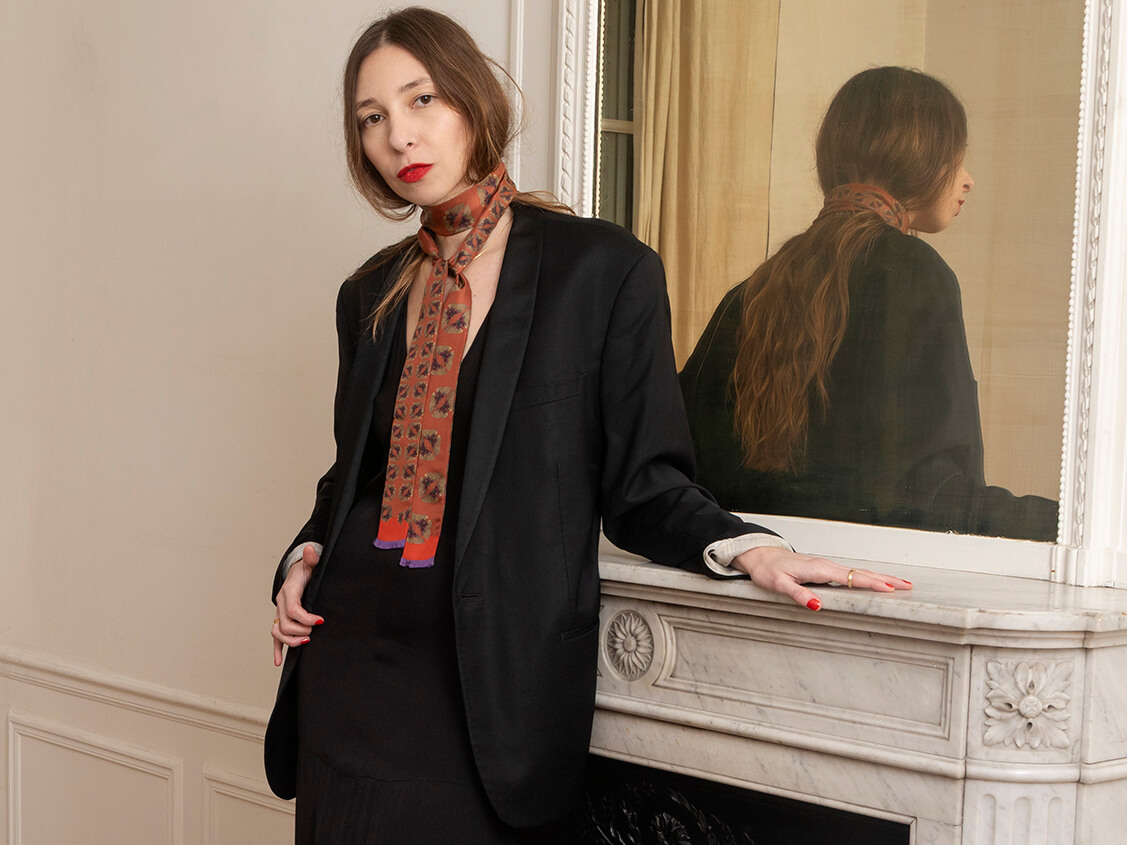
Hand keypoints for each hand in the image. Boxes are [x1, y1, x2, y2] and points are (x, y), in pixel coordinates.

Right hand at [272, 544, 323, 666]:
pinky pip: (274, 637)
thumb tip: (310, 550)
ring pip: (277, 633)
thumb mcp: (310, 562)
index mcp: (289, 591)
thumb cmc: (305, 569)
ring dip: (291, 641)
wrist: (297, 570)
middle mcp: (281, 603)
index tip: (321, 621)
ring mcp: (279, 613)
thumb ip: (312, 558)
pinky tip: (278, 662)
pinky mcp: (280, 620)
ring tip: (306, 642)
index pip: (293, 610)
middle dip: (302, 631)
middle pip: (285, 625)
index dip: (306, 618)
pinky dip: (276, 650)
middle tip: (315, 630)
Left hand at [730, 545, 911, 610]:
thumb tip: (818, 606)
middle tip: (909, 586)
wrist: (760, 555)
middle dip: (886, 579)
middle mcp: (827, 566)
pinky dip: (867, 578)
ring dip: (880, 578)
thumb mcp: (779, 585)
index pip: (852, 577)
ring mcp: (827, 567)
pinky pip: (851, 574)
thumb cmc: (768, 570)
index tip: (892, 589)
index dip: (872, 584)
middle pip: (861, 573)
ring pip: (859, 573)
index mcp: (819, 569)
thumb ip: (798, 595)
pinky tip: (874, 583)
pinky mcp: (824, 569)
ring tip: (900, 584)